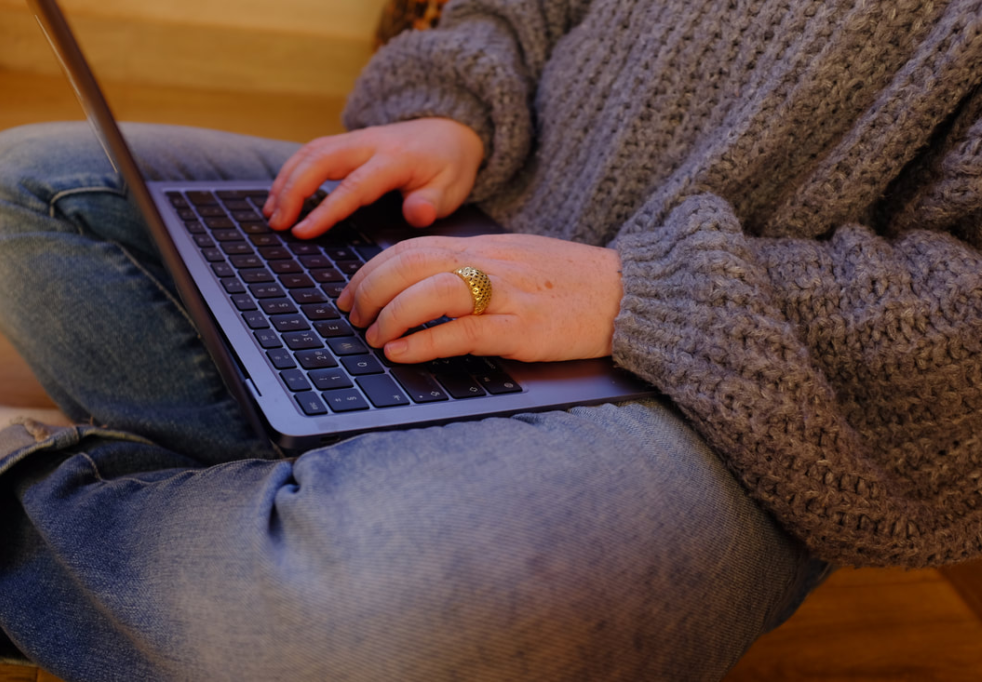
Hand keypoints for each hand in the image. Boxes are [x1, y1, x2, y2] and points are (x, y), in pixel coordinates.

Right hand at [263, 118, 483, 238]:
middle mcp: (369, 143)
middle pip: (319, 160)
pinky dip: (292, 170)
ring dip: (285, 180)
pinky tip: (280, 194)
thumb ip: (433, 202)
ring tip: (270, 212)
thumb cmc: (449, 165)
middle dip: (292, 190)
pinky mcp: (347, 141)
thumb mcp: (452, 187)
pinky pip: (313, 150)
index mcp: (394, 159)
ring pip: (310, 152)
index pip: (353, 186)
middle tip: (276, 223)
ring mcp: (356, 138)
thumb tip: (416, 215)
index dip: (325, 209)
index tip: (302, 231)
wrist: (450, 130)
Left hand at [337, 234, 622, 363]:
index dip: (372, 270)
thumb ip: (475, 266)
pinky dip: (424, 341)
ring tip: (373, 337)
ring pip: (431, 293)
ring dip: (390, 315)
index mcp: (486, 246)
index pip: (413, 247)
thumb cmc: (573, 281)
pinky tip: (401, 352)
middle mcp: (491, 263)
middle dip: (370, 290)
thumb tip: (427, 284)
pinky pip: (463, 331)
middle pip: (411, 264)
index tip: (351, 293)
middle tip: (352, 317)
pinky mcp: (524, 330)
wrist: (630, 292)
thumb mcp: (519, 260)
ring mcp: (508, 295)